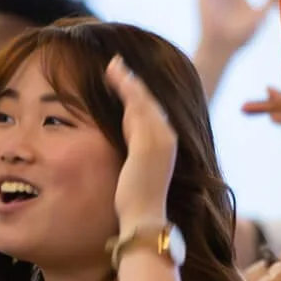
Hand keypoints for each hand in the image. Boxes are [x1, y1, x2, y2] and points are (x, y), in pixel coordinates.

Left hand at [104, 57, 177, 227]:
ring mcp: (160, 139)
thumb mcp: (136, 170)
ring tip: (113, 64)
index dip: (136, 93)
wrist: (144, 218)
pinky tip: (116, 78)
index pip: (150, 111)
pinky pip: (137, 109)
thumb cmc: (136, 201)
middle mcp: (167, 137)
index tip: (123, 80)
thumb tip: (125, 143)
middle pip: (148, 100)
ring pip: (142, 100)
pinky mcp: (148, 143)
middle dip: (131, 80)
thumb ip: (134, 152)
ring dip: (127, 80)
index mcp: (165, 143)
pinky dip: (127, 91)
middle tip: (115, 62)